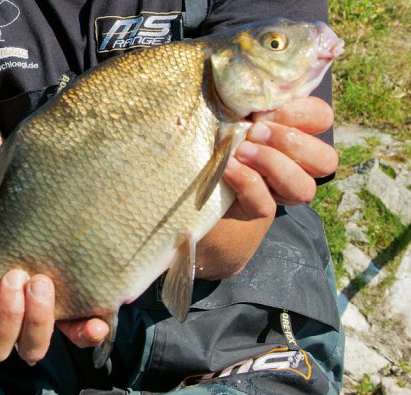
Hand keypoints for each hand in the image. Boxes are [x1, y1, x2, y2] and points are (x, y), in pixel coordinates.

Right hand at [0, 232, 108, 368]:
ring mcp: (33, 325)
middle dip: (6, 318)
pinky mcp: (65, 314)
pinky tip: (96, 322)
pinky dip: (86, 333)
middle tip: (14, 277)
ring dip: (38, 321)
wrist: (8, 212)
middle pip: (0, 350)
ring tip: (40, 282)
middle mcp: (0, 331)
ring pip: (33, 348)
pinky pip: (76, 336)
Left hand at [196, 96, 336, 278]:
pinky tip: (227, 168)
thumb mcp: (229, 106)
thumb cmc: (215, 132)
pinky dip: (247, 182)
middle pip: (325, 160)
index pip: (322, 118)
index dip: (302, 112)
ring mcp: (280, 192)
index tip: (265, 109)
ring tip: (242, 151)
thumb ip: (245, 88)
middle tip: (255, 131)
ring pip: (304, 188)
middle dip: (290, 142)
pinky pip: (265, 204)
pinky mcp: (256, 211)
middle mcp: (297, 166)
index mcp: (296, 132)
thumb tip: (252, 59)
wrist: (192, 178)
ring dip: (273, 164)